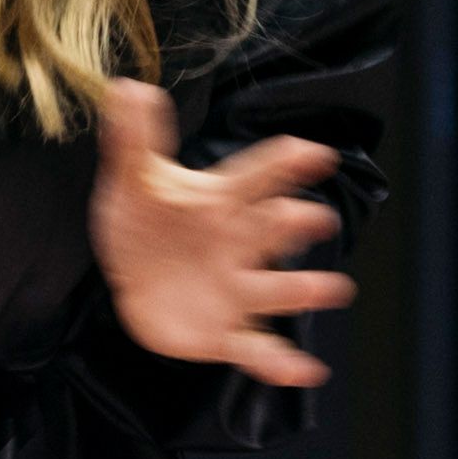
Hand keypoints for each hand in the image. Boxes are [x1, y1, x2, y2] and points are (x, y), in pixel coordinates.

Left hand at [88, 78, 353, 386]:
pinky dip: (281, 363)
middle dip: (296, 223)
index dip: (286, 162)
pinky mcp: (223, 333)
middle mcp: (238, 246)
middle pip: (274, 230)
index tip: (315, 153)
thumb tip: (125, 86)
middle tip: (314, 218)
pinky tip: (306, 372)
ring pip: (277, 290)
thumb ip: (132, 138)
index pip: (259, 175)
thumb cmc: (144, 224)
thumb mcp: (132, 180)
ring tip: (332, 289)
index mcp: (221, 205)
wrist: (131, 279)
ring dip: (304, 290)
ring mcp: (235, 292)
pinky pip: (257, 350)